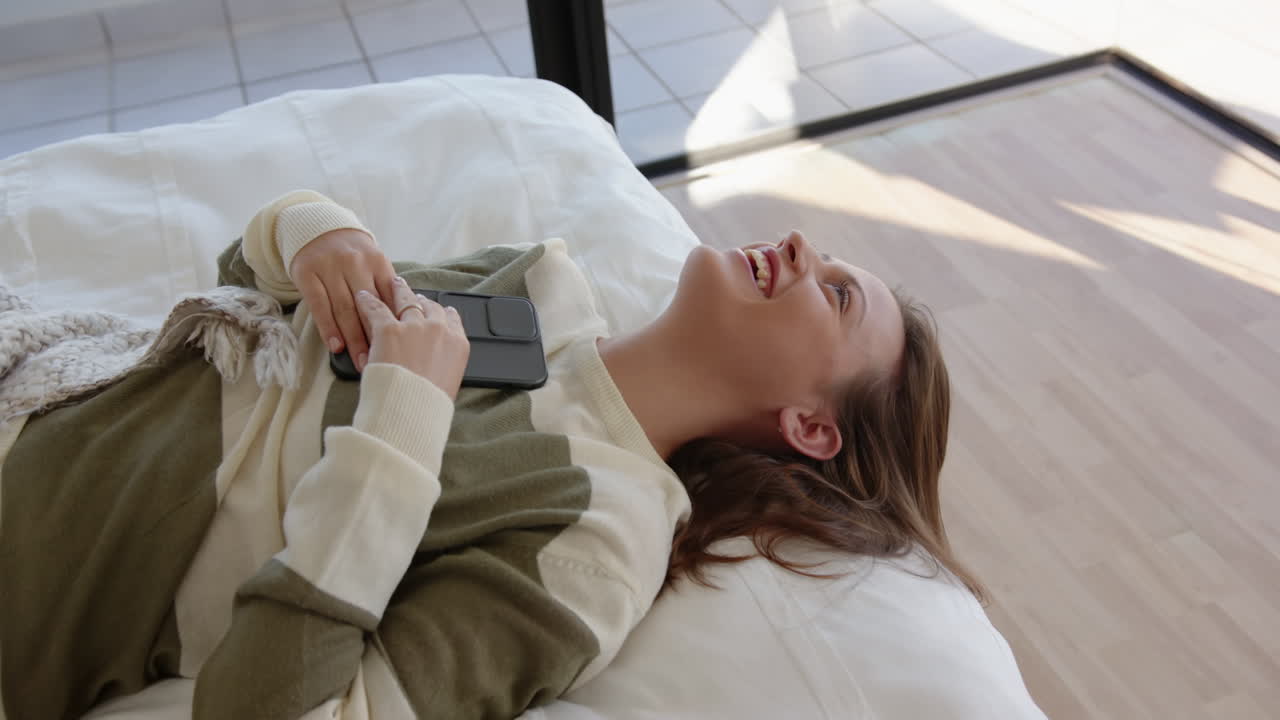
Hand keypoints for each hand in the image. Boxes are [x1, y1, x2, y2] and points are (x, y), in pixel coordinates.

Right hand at [290, 228, 396, 371]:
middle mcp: (355, 263)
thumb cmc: (353, 255)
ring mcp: (330, 267)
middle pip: (369, 307)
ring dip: (354, 339)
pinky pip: (319, 305)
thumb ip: (387, 289)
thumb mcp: (374, 264)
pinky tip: (336, 346)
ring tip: (362, 362)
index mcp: (378, 262)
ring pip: (345, 309)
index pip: (390, 298)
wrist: (318, 226)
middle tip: (384, 363)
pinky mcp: (308, 273)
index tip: (404, 350)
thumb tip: (406, 323)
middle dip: (377, 338)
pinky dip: (328, 328)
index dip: (396, 326)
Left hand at [354, 277, 470, 400]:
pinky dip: (368, 302)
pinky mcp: (388, 329)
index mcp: (458, 345)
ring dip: (399, 291)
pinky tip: (362, 297)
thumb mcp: (447, 383)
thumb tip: (430, 365)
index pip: (451, 318)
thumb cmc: (428, 406)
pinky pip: (376, 308)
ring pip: (405, 300)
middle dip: (421, 300)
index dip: (442, 312)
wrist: (411, 411)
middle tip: (414, 295)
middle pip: (429, 306)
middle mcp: (438, 330)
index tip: (438, 310)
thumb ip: (443, 365)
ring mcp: (414, 327)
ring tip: (394, 284)